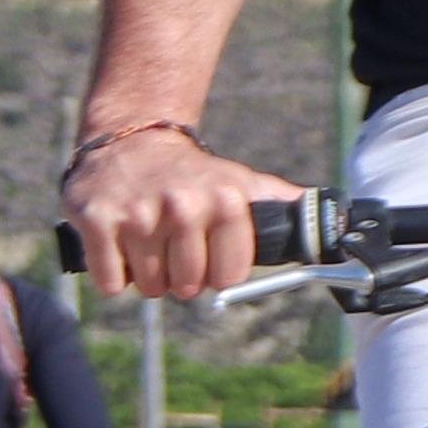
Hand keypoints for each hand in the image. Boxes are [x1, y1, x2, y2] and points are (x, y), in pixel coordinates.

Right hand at [58, 116, 294, 303]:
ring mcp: (137, 213)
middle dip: (180, 277)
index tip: (208, 255)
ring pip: (149, 287)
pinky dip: (113, 273)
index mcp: (223, 199)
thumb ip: (279, 202)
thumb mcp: (238, 181)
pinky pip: (111, 281)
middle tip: (172, 248)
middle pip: (187, 286)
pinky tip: (119, 244)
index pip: (228, 277)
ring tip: (147, 242)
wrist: (129, 140)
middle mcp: (182, 204)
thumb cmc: (190, 174)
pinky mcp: (96, 220)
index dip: (217, 273)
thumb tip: (331, 219)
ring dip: (147, 276)